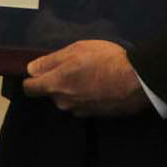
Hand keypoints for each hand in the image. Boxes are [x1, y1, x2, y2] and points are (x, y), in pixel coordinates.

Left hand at [22, 39, 148, 117]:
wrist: (136, 81)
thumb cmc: (104, 60)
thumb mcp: (75, 50)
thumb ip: (50, 61)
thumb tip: (31, 69)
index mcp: (55, 85)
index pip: (30, 88)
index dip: (32, 79)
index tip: (41, 71)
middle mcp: (64, 102)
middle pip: (51, 93)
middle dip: (57, 81)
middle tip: (74, 66)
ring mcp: (80, 111)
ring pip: (68, 99)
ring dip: (74, 89)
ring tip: (91, 75)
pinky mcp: (96, 116)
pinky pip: (84, 105)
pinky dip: (88, 97)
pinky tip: (101, 85)